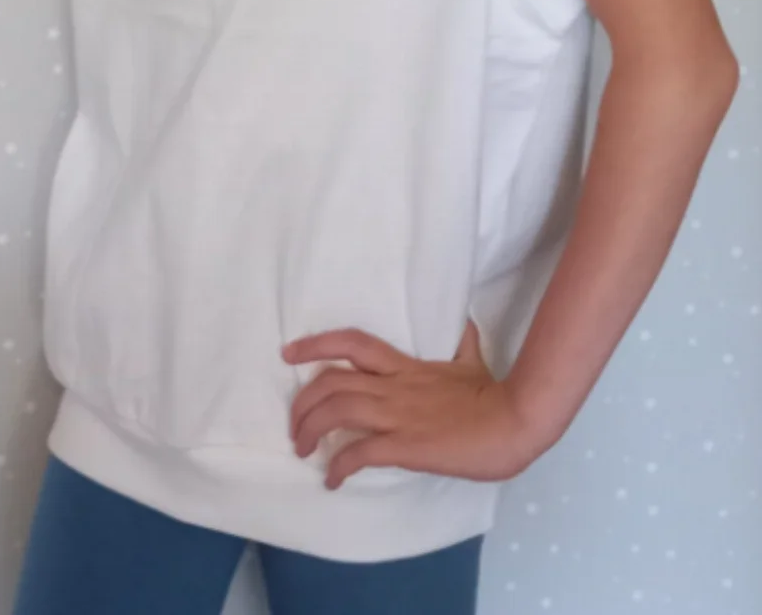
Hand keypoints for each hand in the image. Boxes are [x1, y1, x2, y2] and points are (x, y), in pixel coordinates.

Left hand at [281, 318, 537, 489]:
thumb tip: (464, 323)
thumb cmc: (494, 395)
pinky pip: (360, 452)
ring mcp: (398, 415)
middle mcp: (394, 386)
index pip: (352, 343)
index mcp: (406, 365)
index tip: (289, 352)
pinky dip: (339, 466)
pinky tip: (332, 480)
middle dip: (303, 401)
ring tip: (302, 449)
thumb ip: (461, 343)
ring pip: (337, 411)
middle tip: (293, 423)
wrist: (514, 421)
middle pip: (332, 381)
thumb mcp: (473, 360)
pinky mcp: (407, 445)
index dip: (316, 344)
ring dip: (310, 430)